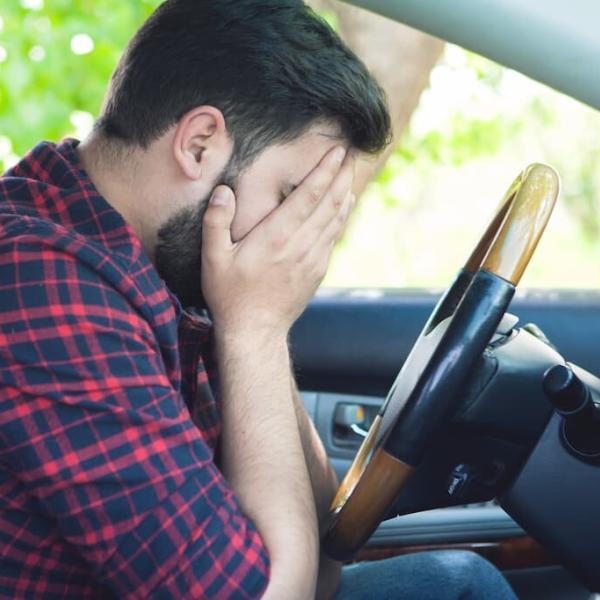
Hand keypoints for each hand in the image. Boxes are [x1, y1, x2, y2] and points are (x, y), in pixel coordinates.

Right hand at [201, 146, 354, 339]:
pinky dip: (342, 217)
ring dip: (345, 193)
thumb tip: (223, 191)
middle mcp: (300, 245)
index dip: (325, 171)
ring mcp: (313, 259)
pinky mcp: (318, 270)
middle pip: (329, 203)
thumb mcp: (213, 259)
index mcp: (276, 236)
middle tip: (351, 153)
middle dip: (341, 175)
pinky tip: (344, 206)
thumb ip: (216, 222)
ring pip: (336, 219)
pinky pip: (334, 237)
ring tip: (351, 173)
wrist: (255, 331)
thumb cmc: (231, 295)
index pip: (308, 196)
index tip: (337, 151)